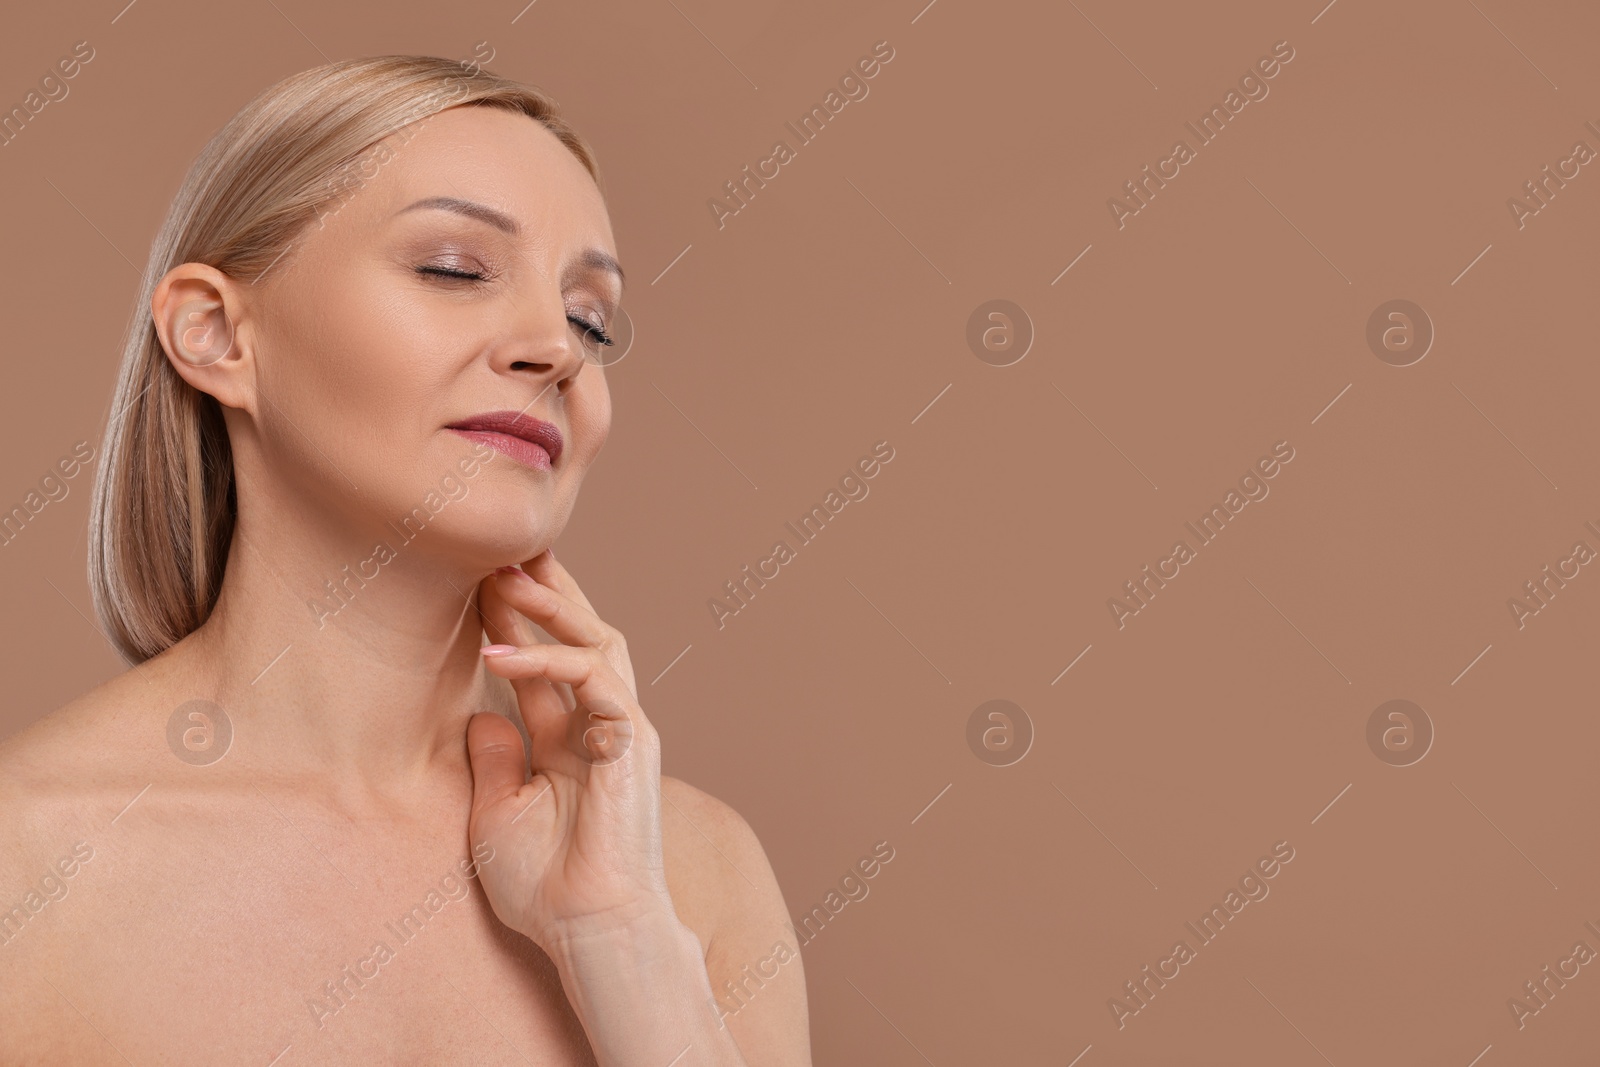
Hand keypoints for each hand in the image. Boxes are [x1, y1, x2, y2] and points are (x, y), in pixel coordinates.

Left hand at [464, 549, 673, 951]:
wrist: (589, 929)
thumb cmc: (548, 886)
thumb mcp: (497, 811)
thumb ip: (495, 758)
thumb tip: (480, 712)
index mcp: (571, 742)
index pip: (545, 663)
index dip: (513, 623)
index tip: (475, 584)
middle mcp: (600, 726)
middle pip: (581, 636)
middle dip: (546, 591)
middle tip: (506, 550)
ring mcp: (621, 728)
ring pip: (597, 640)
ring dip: (552, 604)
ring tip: (505, 573)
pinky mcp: (631, 738)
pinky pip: (593, 676)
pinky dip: (547, 657)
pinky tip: (497, 650)